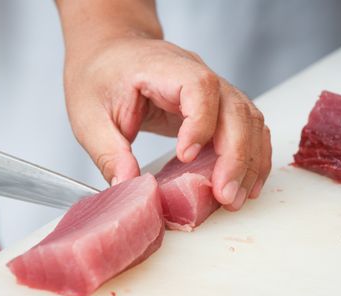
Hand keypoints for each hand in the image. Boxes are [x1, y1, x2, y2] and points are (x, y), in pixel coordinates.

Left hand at [63, 37, 270, 210]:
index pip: (199, 87)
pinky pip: (247, 128)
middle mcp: (196, 74)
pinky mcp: (217, 106)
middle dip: (235, 156)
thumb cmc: (99, 76)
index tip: (185, 156)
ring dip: (249, 161)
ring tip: (236, 197)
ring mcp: (212, 89)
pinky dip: (253, 156)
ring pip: (249, 120)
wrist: (110, 53)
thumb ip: (108, 152)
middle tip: (225, 195)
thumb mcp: (88, 116)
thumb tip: (127, 187)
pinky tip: (247, 182)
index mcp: (162, 68)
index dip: (201, 122)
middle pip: (235, 108)